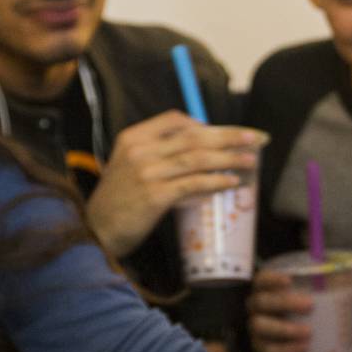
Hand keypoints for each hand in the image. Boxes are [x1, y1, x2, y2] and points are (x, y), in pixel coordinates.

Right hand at [84, 111, 265, 256]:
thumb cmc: (118, 202)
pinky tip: (233, 182)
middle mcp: (140, 151)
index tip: (230, 131)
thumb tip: (203, 155)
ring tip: (252, 160)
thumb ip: (160, 156)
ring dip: (229, 157)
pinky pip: (193, 183)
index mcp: (134, 138)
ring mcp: (147, 173)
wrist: (95, 231)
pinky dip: (216, 181)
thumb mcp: (130, 167)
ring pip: (197, 158)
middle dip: (229, 135)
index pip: (176, 120)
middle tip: (257, 138)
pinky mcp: (155, 196)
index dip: (207, 124)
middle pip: (194, 136)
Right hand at [247, 268, 313, 351]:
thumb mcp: (313, 297)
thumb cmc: (301, 313)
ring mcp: (256, 330)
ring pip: (261, 326)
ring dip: (285, 329)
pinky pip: (268, 351)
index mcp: (266, 290)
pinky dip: (285, 350)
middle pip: (262, 302)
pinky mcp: (261, 350)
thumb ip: (329, 286)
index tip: (289, 280)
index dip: (272, 279)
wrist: (294, 344)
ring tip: (308, 332)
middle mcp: (256, 308)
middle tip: (309, 305)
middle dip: (284, 303)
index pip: (262, 280)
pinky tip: (302, 347)